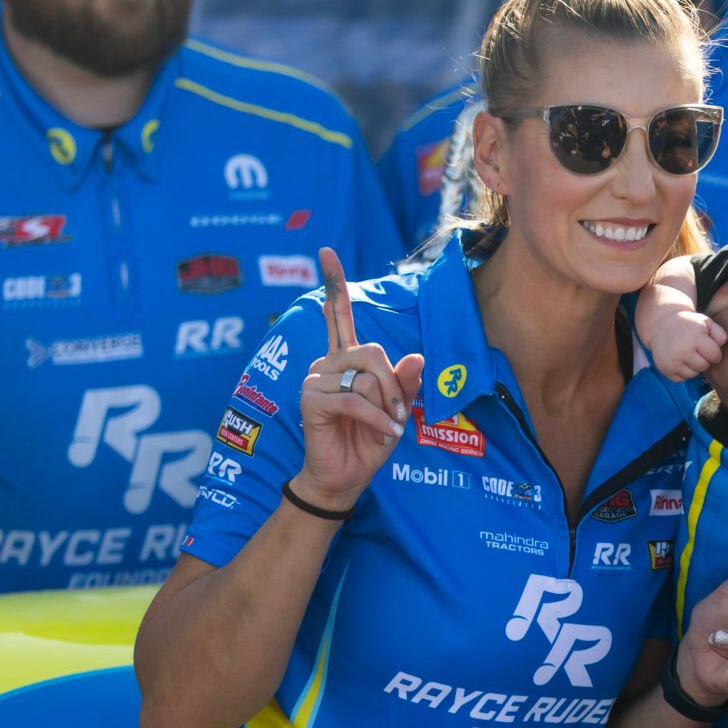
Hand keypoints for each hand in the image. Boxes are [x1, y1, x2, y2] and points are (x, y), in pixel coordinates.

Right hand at [295, 247, 426, 511]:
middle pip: (372, 351)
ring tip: (386, 427)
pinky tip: (381, 432)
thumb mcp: (397, 408)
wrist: (347, 475)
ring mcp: (315, 380)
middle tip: (399, 414)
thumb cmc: (371, 438)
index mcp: (347, 359)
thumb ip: (406, 383)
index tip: (327, 252)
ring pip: (366, 377)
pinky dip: (376, 418)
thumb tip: (416, 356)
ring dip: (386, 406)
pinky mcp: (311, 400)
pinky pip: (355, 399)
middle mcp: (328, 363)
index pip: (339, 316)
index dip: (334, 284)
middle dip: (394, 384)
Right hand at [649, 308, 727, 381]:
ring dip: (692, 367)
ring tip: (686, 354)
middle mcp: (684, 352)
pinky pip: (681, 379)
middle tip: (695, 349)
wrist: (661, 325)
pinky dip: (682, 372)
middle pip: (704, 366)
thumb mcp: (706, 322)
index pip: (716, 356)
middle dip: (703, 359)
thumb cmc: (688, 324)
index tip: (707, 345)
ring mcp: (673, 362)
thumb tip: (721, 348)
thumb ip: (720, 334)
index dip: (714, 352)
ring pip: (693, 374)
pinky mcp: (665, 370)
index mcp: (696, 339)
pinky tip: (679, 360)